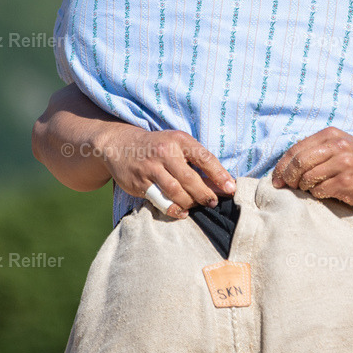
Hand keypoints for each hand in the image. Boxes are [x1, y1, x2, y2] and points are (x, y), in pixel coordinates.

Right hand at [100, 128, 235, 218]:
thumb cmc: (159, 146)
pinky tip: (182, 211)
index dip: (219, 175)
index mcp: (180, 140)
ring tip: (196, 205)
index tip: (231, 188)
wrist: (121, 145)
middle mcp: (165, 153)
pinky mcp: (140, 182)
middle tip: (213, 202)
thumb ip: (197, 161)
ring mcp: (151, 168)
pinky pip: (160, 200)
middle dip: (205, 194)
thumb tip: (222, 183)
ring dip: (190, 203)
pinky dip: (173, 209)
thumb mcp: (178, 144)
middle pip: (191, 179)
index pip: (204, 158)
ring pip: (176, 192)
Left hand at [271, 127, 352, 205]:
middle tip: (287, 186)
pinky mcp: (347, 183)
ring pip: (307, 178)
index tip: (277, 179)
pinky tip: (326, 192)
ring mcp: (343, 164)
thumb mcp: (340, 145)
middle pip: (299, 163)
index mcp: (331, 135)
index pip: (296, 149)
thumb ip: (316, 150)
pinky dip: (317, 194)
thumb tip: (285, 167)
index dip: (282, 166)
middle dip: (288, 177)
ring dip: (304, 187)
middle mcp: (337, 147)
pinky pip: (320, 191)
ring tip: (311, 188)